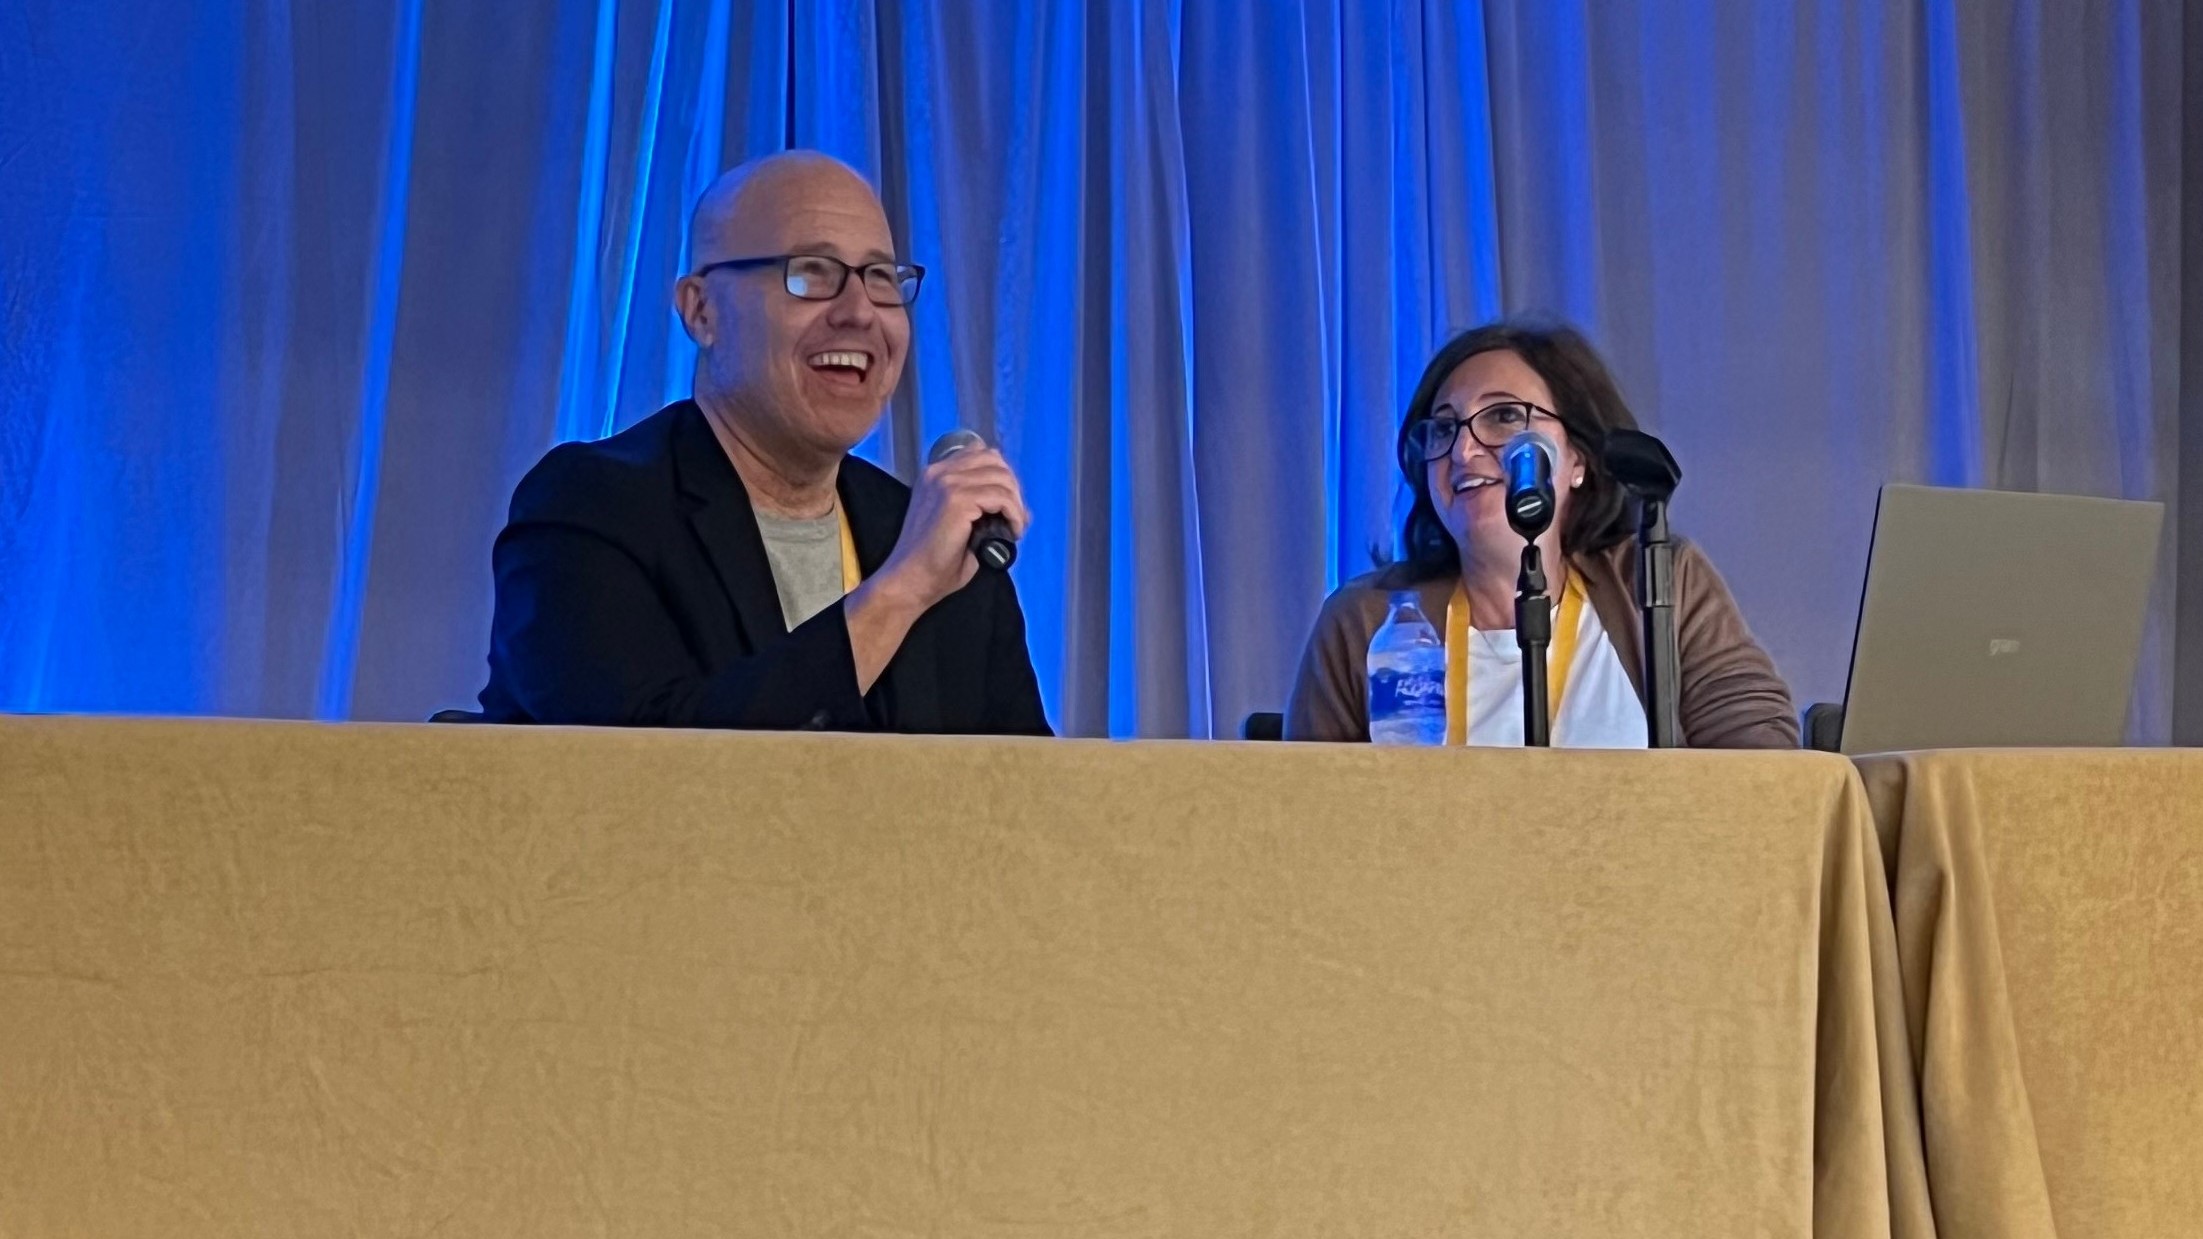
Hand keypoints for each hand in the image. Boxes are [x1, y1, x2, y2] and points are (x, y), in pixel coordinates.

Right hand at [875, 446, 1029, 610]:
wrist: (911, 579)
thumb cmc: (935, 560)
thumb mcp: (960, 523)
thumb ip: (981, 506)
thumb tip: (1022, 506)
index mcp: (935, 474)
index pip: (980, 453)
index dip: (1002, 477)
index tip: (1008, 504)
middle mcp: (938, 472)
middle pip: (994, 460)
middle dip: (1013, 487)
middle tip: (1016, 517)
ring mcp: (946, 483)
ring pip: (1001, 478)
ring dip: (1016, 503)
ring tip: (1015, 527)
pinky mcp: (956, 500)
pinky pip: (1001, 497)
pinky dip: (1014, 514)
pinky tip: (1012, 532)